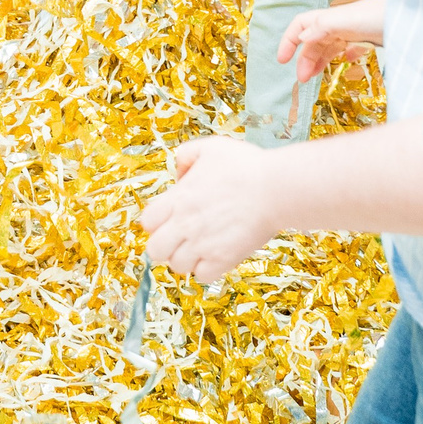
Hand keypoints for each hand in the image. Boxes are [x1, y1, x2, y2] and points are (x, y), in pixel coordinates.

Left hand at [142, 137, 282, 278]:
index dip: (155, 222)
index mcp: (178, 198)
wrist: (275, 189)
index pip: (147, 222)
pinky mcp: (223, 260)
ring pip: (177, 266)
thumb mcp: (211, 147)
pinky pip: (202, 276)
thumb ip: (186, 155)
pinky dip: (207, 269)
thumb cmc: (246, 165)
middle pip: (155, 250)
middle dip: (164, 246)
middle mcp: (185, 224)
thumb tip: (178, 174)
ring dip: (186, 259)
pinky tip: (216, 255)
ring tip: (201, 247)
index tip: (169, 219)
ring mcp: (203, 245)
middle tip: (181, 238)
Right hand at [275, 0, 384, 86]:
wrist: (417, 15)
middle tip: (302, 80)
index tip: (282, 61)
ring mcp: (355, 30)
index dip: (289, 40)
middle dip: (304, 58)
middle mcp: (340, 23)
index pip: (301, 25)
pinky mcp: (371, 37)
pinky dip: (344, 55)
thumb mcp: (349, 20)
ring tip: (314, 77)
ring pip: (330, 45)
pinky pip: (351, 47)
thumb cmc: (382, 15)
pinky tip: (345, 62)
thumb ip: (323, 27)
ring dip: (319, 60)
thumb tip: (302, 38)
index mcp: (331, 18)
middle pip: (314, 40)